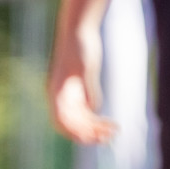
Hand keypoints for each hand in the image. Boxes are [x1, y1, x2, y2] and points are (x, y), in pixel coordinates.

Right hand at [47, 23, 115, 144]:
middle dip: (88, 133)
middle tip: (107, 139)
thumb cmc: (80, 45)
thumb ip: (88, 87)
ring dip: (94, 129)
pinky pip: (85, 112)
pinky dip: (95, 119)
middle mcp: (59, 96)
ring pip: (79, 120)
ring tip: (113, 132)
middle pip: (71, 124)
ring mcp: (68, 95)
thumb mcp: (86, 66)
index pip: (60, 120)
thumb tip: (93, 107)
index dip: (73, 132)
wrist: (79, 29)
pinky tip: (108, 122)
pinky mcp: (78, 91)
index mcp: (55, 91)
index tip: (89, 139)